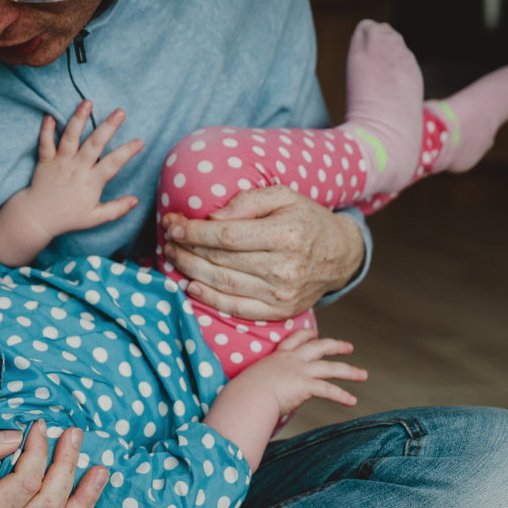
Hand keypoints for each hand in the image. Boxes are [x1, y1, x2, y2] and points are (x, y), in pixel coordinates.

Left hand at [23, 100, 143, 238]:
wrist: (38, 218)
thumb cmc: (68, 217)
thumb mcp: (95, 218)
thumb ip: (116, 209)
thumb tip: (135, 200)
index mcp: (91, 181)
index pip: (113, 163)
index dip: (127, 152)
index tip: (139, 141)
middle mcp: (77, 168)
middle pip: (95, 144)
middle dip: (108, 126)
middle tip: (120, 112)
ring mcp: (60, 163)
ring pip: (70, 137)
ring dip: (79, 118)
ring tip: (87, 102)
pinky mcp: (45, 160)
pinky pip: (45, 142)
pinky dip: (46, 129)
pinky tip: (50, 115)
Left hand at [161, 185, 364, 319]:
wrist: (340, 255)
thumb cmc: (306, 220)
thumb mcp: (284, 196)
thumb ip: (247, 201)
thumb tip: (212, 217)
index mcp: (286, 235)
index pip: (227, 235)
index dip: (194, 231)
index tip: (173, 224)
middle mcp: (284, 268)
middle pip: (221, 260)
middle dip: (187, 248)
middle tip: (167, 238)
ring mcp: (282, 294)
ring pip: (224, 284)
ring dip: (191, 271)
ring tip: (173, 257)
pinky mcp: (280, 312)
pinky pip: (237, 308)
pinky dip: (210, 299)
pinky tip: (192, 285)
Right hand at [230, 329, 367, 415]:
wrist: (247, 395)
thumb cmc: (244, 392)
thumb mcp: (253, 381)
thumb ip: (263, 384)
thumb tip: (262, 395)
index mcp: (277, 357)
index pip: (294, 339)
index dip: (307, 335)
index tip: (315, 333)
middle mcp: (292, 360)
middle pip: (319, 347)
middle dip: (336, 345)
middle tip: (349, 347)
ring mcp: (300, 371)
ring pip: (331, 367)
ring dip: (350, 371)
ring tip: (363, 375)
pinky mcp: (306, 385)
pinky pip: (328, 390)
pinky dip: (342, 396)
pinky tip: (352, 401)